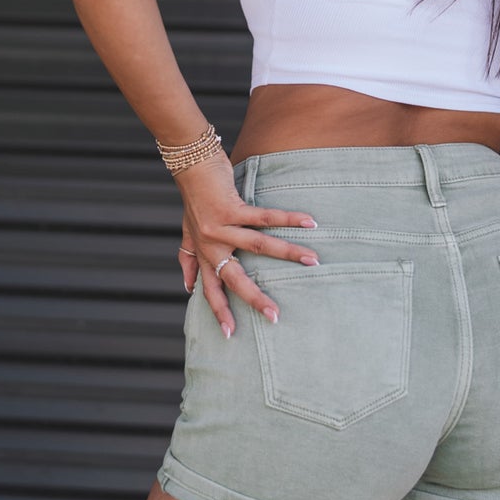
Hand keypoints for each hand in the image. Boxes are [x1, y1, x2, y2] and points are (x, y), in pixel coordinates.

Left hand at [172, 154, 320, 338]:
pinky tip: (308, 222)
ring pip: (257, 246)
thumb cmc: (194, 198)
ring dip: (287, 253)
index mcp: (204, 253)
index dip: (220, 311)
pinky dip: (288, 219)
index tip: (230, 335)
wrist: (190, 164)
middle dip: (255, 298)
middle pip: (234, 279)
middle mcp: (211, 244)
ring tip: (312, 260)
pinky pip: (264, 217)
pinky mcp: (231, 208)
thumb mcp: (187, 231)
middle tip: (275, 315)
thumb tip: (187, 288)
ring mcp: (220, 227)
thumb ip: (188, 258)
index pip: (211, 290)